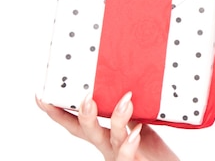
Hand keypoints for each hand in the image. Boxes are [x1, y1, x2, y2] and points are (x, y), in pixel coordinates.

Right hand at [36, 92, 179, 160]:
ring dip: (117, 118)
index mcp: (104, 137)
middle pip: (88, 132)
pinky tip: (135, 131)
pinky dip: (130, 145)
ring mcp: (120, 155)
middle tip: (85, 96)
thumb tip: (122, 81)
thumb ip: (128, 109)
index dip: (58, 113)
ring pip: (113, 140)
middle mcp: (108, 147)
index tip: (41, 97)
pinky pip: (129, 157)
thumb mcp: (138, 124)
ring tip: (125, 100)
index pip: (77, 124)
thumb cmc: (152, 150)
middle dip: (83, 114)